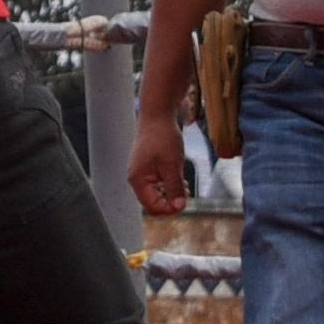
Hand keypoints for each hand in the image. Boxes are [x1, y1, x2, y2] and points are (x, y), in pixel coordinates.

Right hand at [127, 101, 194, 220]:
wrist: (157, 115)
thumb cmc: (162, 137)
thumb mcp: (172, 165)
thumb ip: (174, 188)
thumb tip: (178, 206)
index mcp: (138, 180)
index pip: (153, 207)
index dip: (169, 209)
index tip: (185, 202)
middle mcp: (137, 179)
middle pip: (153, 202)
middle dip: (170, 201)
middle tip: (186, 193)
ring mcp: (141, 173)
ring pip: (156, 194)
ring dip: (171, 193)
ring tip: (184, 185)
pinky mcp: (148, 167)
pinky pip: (157, 183)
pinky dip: (168, 184)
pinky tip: (179, 179)